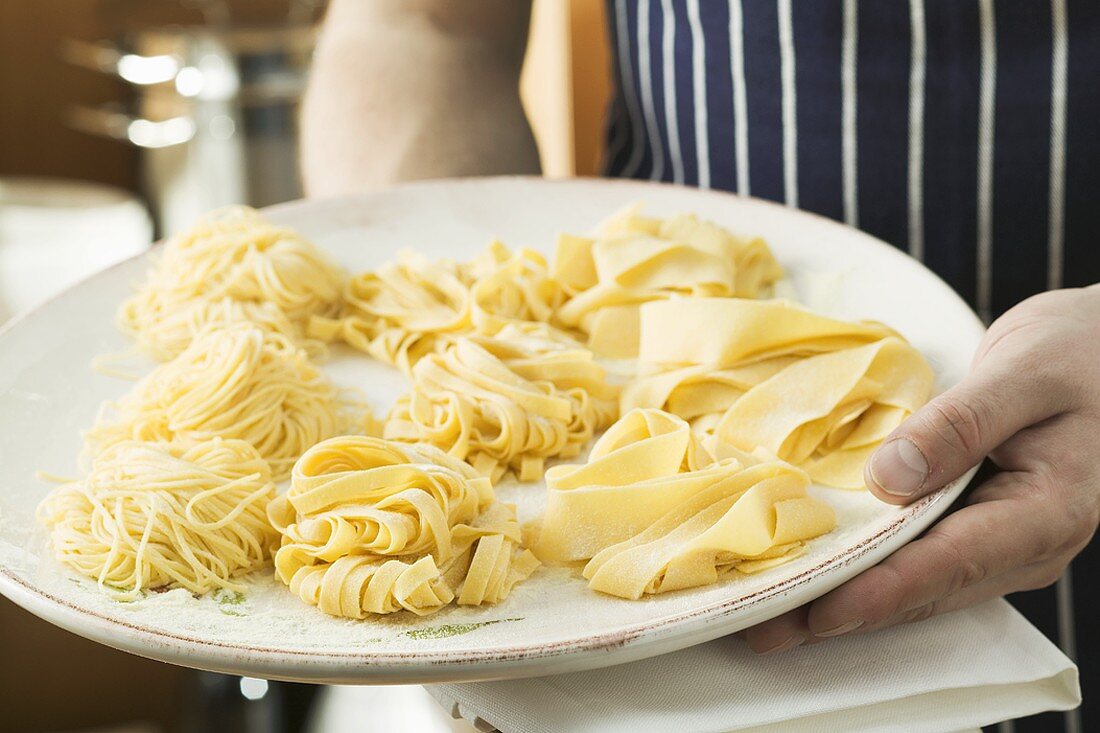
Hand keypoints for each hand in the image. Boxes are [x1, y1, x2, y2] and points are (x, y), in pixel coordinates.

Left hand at [744, 285, 1099, 653]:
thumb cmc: (1078, 353)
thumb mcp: (1024, 373)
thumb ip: (962, 425)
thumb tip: (890, 477)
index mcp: (1048, 510)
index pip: (952, 562)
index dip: (882, 590)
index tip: (821, 609)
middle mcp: (1023, 543)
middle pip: (922, 589)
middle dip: (841, 609)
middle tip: (765, 627)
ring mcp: (999, 541)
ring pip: (914, 583)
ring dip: (842, 597)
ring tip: (771, 615)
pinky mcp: (974, 526)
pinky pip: (914, 557)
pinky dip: (862, 567)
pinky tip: (811, 570)